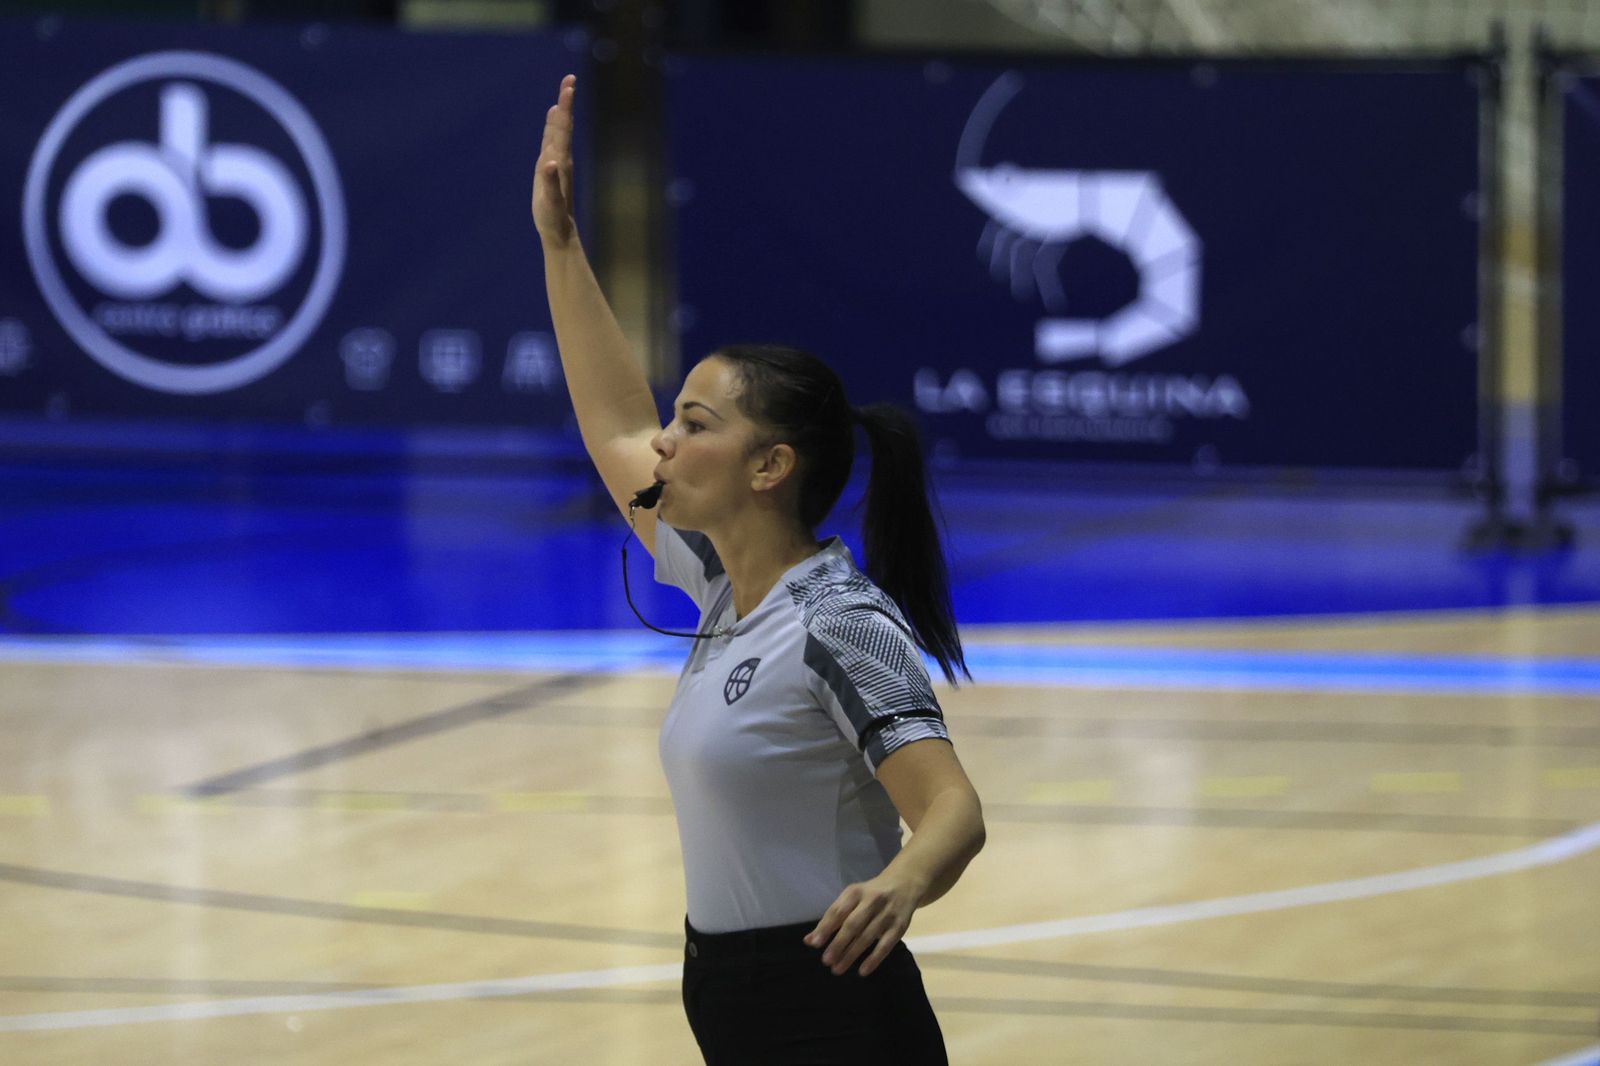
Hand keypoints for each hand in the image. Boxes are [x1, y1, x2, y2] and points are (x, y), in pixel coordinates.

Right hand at [532, 74, 576, 244]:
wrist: (560, 231)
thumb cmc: (553, 217)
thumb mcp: (550, 201)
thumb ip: (551, 182)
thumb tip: (549, 162)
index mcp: (560, 161)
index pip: (563, 129)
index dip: (565, 108)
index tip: (570, 87)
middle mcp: (561, 158)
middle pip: (563, 125)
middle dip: (565, 102)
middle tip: (570, 80)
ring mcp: (557, 163)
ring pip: (559, 132)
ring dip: (561, 112)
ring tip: (563, 94)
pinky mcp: (551, 169)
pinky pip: (552, 142)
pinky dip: (552, 128)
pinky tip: (553, 121)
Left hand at [804, 873, 923, 976]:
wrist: (905, 883)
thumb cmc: (871, 894)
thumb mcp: (851, 898)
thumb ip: (832, 918)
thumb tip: (809, 941)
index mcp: (856, 892)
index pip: (838, 911)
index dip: (826, 927)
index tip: (815, 944)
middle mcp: (872, 900)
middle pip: (853, 924)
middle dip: (838, 943)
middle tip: (826, 960)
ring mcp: (887, 914)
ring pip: (867, 936)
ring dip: (851, 954)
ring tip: (837, 969)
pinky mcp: (900, 926)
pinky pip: (886, 945)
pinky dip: (874, 959)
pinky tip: (862, 971)